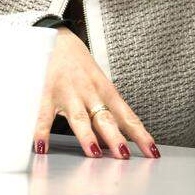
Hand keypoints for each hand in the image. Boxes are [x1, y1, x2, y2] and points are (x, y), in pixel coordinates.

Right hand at [33, 27, 158, 158]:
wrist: (58, 38)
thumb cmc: (81, 65)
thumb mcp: (99, 84)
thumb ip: (107, 110)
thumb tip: (116, 138)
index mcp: (107, 91)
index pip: (128, 117)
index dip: (141, 135)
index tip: (152, 152)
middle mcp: (91, 93)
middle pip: (106, 119)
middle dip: (116, 138)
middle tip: (124, 156)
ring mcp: (69, 93)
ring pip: (80, 118)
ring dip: (87, 136)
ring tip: (94, 154)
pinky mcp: (47, 93)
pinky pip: (44, 116)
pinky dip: (42, 132)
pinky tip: (42, 147)